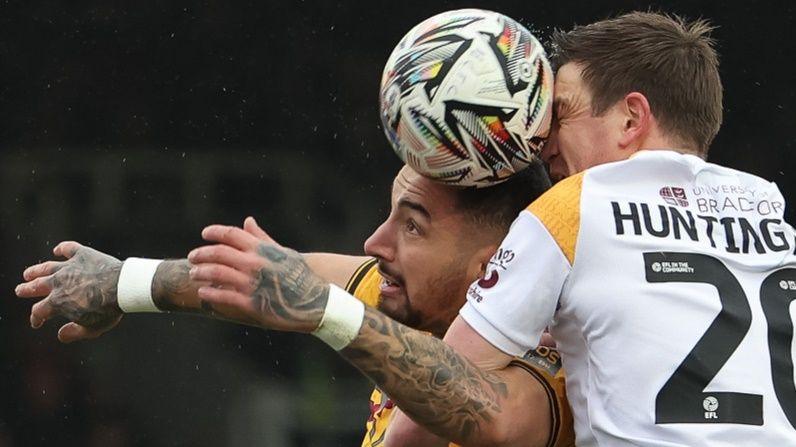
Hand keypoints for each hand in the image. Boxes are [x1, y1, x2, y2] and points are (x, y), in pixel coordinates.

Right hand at [15, 241, 123, 342]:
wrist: (123, 287)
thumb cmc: (109, 309)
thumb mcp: (92, 328)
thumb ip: (74, 333)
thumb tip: (60, 335)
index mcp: (58, 302)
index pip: (39, 311)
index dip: (36, 318)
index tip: (37, 322)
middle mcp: (58, 283)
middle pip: (36, 286)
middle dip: (26, 290)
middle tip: (20, 290)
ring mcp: (69, 267)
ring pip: (46, 267)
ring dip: (36, 270)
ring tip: (28, 273)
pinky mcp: (82, 255)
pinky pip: (68, 248)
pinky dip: (62, 248)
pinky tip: (57, 250)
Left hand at [188, 223, 328, 333]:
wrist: (315, 302)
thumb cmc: (300, 276)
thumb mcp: (282, 252)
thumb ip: (261, 238)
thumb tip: (248, 220)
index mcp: (261, 249)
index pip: (231, 234)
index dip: (214, 231)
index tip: (204, 234)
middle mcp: (254, 263)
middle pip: (218, 253)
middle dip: (201, 253)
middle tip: (192, 257)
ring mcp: (251, 283)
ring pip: (216, 273)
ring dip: (200, 272)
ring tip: (194, 274)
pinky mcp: (251, 303)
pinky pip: (223, 296)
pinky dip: (210, 293)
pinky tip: (203, 292)